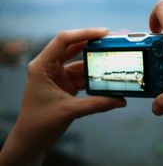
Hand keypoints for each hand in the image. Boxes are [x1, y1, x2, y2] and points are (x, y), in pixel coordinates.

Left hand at [0, 28, 125, 165]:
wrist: (31, 141)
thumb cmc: (39, 123)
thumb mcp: (69, 111)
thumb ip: (97, 104)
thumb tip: (120, 99)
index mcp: (42, 66)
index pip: (63, 41)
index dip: (84, 33)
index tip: (104, 32)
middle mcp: (49, 66)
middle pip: (73, 47)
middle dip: (93, 44)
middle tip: (113, 40)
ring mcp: (58, 75)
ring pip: (81, 63)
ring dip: (97, 64)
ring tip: (114, 62)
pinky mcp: (65, 84)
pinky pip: (83, 76)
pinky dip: (96, 78)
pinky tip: (108, 80)